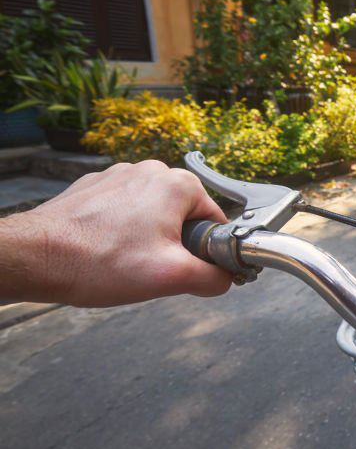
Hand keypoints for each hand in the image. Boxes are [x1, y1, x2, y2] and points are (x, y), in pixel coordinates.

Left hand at [0, 161, 231, 305]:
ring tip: (123, 262)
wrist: (35, 257)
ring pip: (152, 214)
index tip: (185, 268)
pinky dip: (120, 232)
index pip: (214, 220)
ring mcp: (118, 176)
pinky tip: (105, 252)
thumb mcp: (172, 277)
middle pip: (182, 216)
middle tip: (150, 268)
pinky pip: (123, 211)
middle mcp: (149, 171)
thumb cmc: (99, 261)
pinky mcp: (93, 187)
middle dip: (173, 245)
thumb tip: (227, 277)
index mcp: (176, 184)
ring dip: (146, 239)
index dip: (205, 250)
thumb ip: (214, 277)